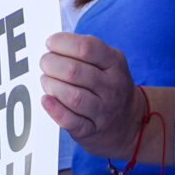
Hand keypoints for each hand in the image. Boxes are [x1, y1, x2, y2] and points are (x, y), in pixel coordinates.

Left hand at [40, 33, 146, 161]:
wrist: (130, 123)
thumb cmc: (110, 85)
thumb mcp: (109, 62)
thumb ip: (85, 51)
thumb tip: (53, 44)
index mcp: (115, 63)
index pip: (87, 48)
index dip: (63, 43)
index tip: (50, 43)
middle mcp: (112, 87)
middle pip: (74, 71)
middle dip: (51, 64)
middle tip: (45, 63)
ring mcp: (103, 111)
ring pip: (72, 96)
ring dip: (51, 85)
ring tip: (46, 80)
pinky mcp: (91, 131)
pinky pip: (70, 121)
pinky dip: (55, 109)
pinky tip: (46, 99)